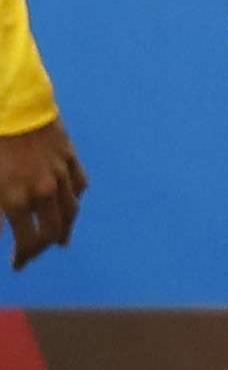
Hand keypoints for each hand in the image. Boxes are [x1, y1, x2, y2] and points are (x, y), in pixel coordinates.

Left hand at [0, 115, 83, 268]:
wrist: (13, 104)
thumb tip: (0, 226)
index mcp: (14, 199)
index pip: (26, 241)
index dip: (22, 257)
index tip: (16, 265)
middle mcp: (42, 191)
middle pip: (51, 231)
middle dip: (42, 248)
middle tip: (33, 254)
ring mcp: (60, 174)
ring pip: (70, 210)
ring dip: (64, 228)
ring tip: (60, 240)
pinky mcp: (68, 156)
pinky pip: (78, 183)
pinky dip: (74, 196)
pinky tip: (71, 203)